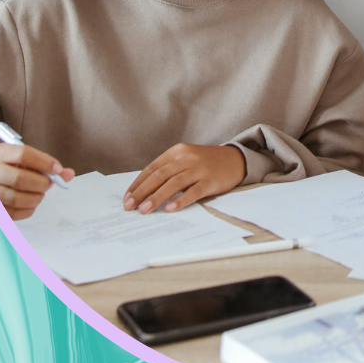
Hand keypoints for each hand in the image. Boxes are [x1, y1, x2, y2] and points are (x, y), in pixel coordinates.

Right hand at [0, 142, 74, 220]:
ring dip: (36, 197)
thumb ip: (45, 164)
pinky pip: (13, 213)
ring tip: (40, 193)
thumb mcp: (24, 159)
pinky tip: (31, 203)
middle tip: (49, 184)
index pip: (24, 154)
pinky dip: (28, 209)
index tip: (58, 169)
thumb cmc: (9, 167)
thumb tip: (69, 174)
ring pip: (17, 198)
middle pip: (20, 179)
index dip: (45, 162)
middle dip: (42, 183)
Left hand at [124, 144, 246, 213]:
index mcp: (177, 152)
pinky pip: (193, 191)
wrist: (236, 159)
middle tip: (130, 206)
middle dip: (142, 192)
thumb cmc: (206, 163)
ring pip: (173, 184)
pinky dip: (181, 200)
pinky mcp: (210, 180)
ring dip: (157, 198)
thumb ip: (169, 171)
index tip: (127, 198)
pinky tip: (170, 209)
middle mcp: (186, 158)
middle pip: (159, 176)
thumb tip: (145, 191)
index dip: (138, 184)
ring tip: (144, 210)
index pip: (152, 168)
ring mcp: (199, 168)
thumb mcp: (186, 160)